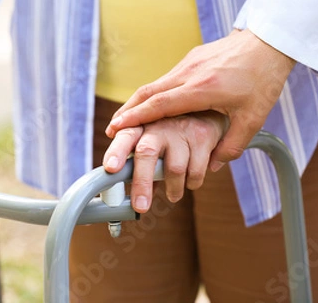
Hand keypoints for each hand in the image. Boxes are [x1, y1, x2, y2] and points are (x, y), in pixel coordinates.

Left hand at [103, 111, 227, 212]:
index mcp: (140, 126)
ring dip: (173, 189)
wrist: (206, 111)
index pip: (124, 138)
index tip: (111, 168)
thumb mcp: (150, 140)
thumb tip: (125, 197)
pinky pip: (195, 171)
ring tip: (173, 195)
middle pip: (146, 152)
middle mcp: (158, 125)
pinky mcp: (202, 136)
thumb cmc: (169, 132)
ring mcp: (180, 129)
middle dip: (141, 182)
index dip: (116, 152)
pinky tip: (190, 181)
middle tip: (140, 207)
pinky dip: (192, 183)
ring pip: (174, 168)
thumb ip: (138, 163)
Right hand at [105, 29, 294, 171]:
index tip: (117, 128)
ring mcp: (188, 63)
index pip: (161, 104)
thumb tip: (211, 166)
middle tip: (112, 128)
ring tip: (125, 119)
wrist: (268, 42)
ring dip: (138, 102)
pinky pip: (165, 78)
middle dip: (128, 111)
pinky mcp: (190, 59)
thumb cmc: (263, 79)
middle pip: (148, 93)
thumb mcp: (253, 118)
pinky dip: (152, 93)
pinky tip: (150, 105)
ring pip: (154, 84)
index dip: (137, 117)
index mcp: (203, 89)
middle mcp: (190, 74)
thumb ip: (231, 145)